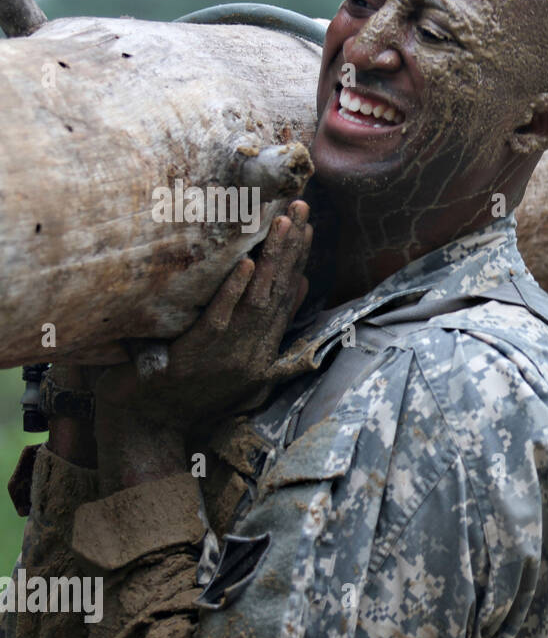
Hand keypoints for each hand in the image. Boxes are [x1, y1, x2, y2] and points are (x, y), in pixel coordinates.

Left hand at [94, 200, 313, 429]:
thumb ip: (268, 331)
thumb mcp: (238, 368)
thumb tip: (299, 288)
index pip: (287, 297)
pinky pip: (220, 319)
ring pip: (257, 301)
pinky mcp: (197, 358)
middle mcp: (252, 354)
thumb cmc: (185, 394)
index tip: (307, 225)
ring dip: (271, 260)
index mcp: (262, 353)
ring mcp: (226, 356)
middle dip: (292, 248)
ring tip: (283, 223)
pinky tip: (244, 264)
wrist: (150, 429)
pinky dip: (233, 291)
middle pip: (278, 292)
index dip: (299, 259)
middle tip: (302, 207)